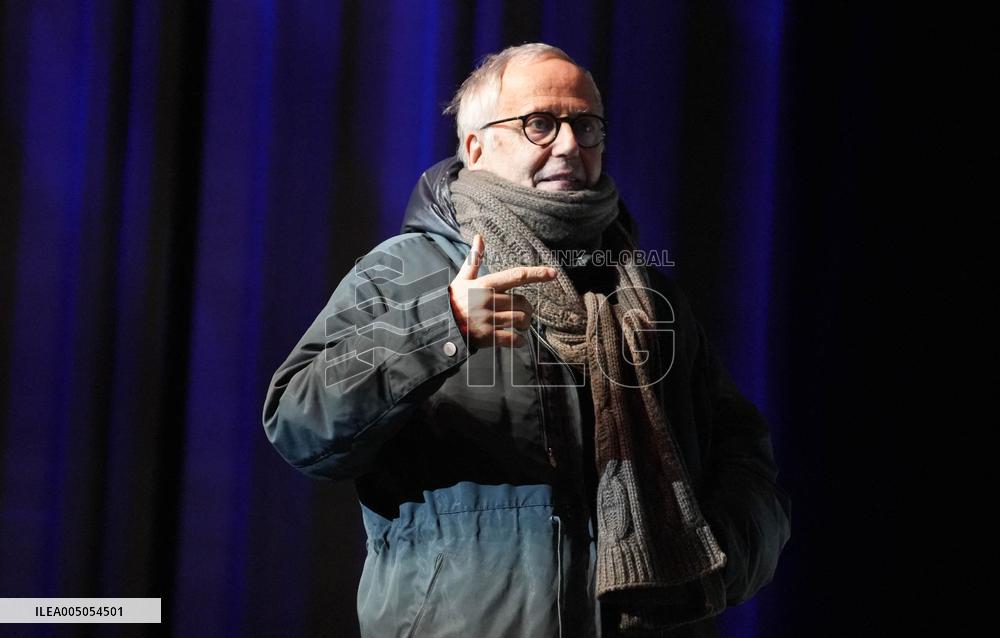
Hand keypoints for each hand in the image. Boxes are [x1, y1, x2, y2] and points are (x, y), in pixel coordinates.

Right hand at [448, 234, 556, 348]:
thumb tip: (479, 237)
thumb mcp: (462, 278)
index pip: (516, 276)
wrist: (438, 325)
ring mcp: (487, 319)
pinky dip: (519, 341)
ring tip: (521, 326)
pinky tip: (517, 340)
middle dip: (527, 308)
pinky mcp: (486, 336)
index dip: (537, 274)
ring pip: (520, 320)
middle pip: (522, 302)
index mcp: (484, 284)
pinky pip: (512, 339)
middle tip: (525, 313)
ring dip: (525, 324)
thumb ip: (474, 259)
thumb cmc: (453, 300)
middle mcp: (487, 300)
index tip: (553, 273)